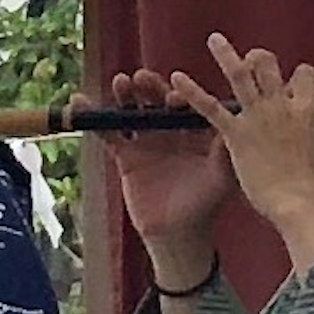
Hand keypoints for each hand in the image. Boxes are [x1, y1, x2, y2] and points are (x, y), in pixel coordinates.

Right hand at [99, 67, 233, 287]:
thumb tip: (233, 124)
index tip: (174, 94)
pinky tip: (79, 101)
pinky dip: (94, 118)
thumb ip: (224, 151)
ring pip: (133, 112)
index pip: (185, 106)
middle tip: (141, 78)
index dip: (179, 97)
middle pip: (157, 102)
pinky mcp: (126, 156)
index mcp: (193, 133)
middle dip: (150, 88)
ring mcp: (146, 142)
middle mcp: (169, 132)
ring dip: (126, 95)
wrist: (178, 236)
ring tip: (121, 83)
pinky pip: (108, 134)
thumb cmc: (205, 205)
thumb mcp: (220, 177)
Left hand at [191, 39, 313, 270]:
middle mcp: (281, 106)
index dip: (299, 76)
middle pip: (270, 67)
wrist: (299, 205)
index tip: (294, 83)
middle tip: (252, 59)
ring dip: (226, 56)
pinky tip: (177, 78)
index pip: (304, 76)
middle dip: (261, 59)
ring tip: (214, 40)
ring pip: (240, 76)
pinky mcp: (236, 134)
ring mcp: (257, 117)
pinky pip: (211, 107)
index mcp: (307, 109)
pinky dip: (192, 92)